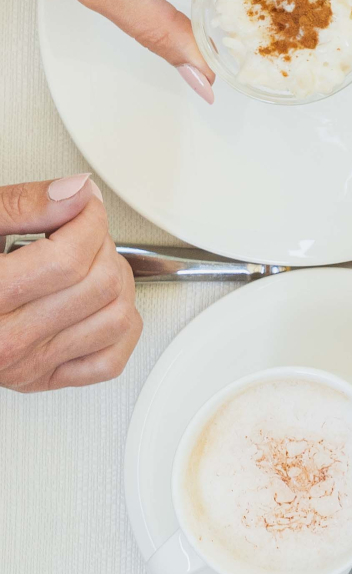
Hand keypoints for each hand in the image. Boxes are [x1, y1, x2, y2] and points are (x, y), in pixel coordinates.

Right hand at [0, 175, 139, 392]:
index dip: (90, 220)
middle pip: (98, 285)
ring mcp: (25, 366)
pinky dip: (119, 328)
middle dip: (102, 246)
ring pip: (116, 319)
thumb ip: (21, 205)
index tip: (84, 207)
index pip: (69, 259)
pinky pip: (110, 361)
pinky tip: (95, 304)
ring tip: (88, 264)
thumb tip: (77, 193)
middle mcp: (4, 342)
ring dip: (117, 283)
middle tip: (80, 233)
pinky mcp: (40, 380)